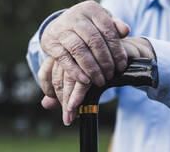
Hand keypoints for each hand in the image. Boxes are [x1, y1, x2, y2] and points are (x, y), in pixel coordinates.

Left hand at [38, 37, 155, 125]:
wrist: (125, 54)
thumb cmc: (100, 68)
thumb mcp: (81, 80)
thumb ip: (62, 92)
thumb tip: (45, 104)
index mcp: (61, 54)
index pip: (45, 73)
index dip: (48, 91)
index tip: (58, 104)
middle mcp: (68, 52)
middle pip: (56, 78)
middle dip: (61, 100)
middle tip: (67, 117)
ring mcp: (80, 53)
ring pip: (68, 79)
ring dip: (70, 100)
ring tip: (72, 115)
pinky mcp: (93, 58)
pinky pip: (82, 79)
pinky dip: (79, 94)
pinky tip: (77, 104)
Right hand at [41, 0, 129, 86]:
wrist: (58, 26)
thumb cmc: (87, 26)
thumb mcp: (101, 22)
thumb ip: (114, 26)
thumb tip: (126, 30)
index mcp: (91, 9)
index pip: (107, 30)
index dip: (116, 49)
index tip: (122, 66)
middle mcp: (75, 17)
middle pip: (94, 40)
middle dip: (105, 61)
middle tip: (110, 75)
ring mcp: (61, 29)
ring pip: (79, 50)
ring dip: (91, 68)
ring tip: (100, 81)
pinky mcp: (51, 42)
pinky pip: (64, 58)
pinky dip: (75, 71)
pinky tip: (85, 81)